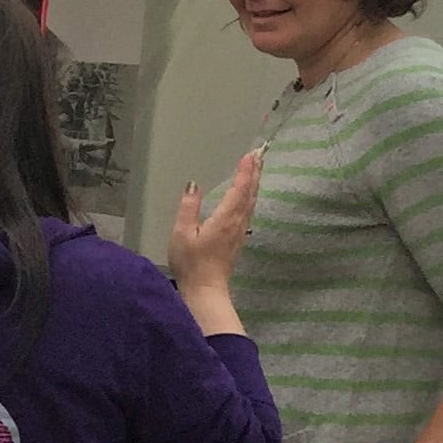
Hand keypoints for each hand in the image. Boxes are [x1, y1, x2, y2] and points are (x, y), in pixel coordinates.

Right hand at [170, 149, 262, 292]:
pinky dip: (250, 196)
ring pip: (252, 202)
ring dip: (254, 183)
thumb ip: (188, 207)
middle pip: (250, 193)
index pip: (239, 189)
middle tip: (259, 154)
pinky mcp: (238, 238)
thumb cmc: (191, 263)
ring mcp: (240, 231)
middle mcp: (237, 222)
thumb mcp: (182, 233)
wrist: (206, 289)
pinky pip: (248, 210)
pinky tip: (249, 194)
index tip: (250, 154)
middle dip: (254, 172)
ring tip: (256, 168)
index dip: (245, 171)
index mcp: (225, 218)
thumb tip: (193, 185)